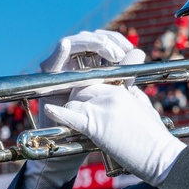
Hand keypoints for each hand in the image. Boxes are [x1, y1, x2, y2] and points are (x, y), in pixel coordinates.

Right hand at [22, 31, 144, 188]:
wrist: (73, 150)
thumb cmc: (97, 126)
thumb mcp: (114, 98)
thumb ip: (125, 76)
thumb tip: (140, 52)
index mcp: (91, 67)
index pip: (102, 41)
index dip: (116, 40)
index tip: (130, 49)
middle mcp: (74, 66)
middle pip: (88, 38)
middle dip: (106, 41)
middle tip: (121, 53)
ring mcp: (61, 71)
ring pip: (73, 43)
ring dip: (91, 43)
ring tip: (109, 53)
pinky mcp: (49, 81)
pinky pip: (53, 60)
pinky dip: (60, 51)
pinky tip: (67, 46)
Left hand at [43, 84, 185, 186]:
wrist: (161, 158)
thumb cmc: (156, 139)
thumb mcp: (146, 109)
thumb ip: (134, 96)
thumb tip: (128, 89)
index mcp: (123, 90)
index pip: (95, 82)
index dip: (86, 89)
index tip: (82, 97)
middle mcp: (111, 95)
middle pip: (81, 89)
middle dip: (76, 98)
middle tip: (74, 110)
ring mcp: (102, 109)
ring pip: (74, 100)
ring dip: (70, 109)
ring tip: (68, 118)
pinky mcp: (95, 127)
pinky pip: (70, 116)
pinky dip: (58, 113)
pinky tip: (49, 110)